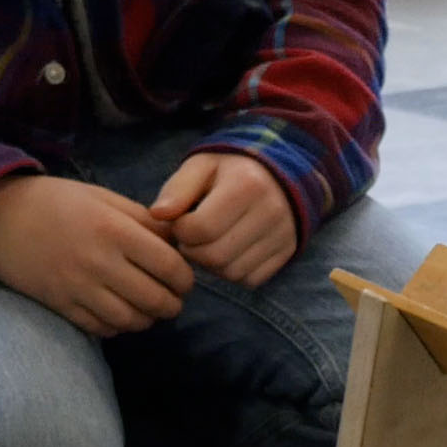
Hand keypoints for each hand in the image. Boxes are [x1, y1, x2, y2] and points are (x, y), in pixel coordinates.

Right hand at [0, 175, 193, 335]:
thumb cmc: (58, 202)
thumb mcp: (105, 198)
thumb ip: (144, 220)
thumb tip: (178, 242)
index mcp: (115, 231)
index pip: (170, 267)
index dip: (185, 278)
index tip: (184, 279)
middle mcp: (99, 263)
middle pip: (155, 300)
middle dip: (172, 304)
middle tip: (173, 299)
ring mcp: (78, 288)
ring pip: (130, 320)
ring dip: (147, 319)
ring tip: (149, 309)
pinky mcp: (60, 305)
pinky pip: (100, 328)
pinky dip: (118, 327)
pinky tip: (120, 314)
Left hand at [150, 150, 298, 288]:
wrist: (279, 172)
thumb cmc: (230, 169)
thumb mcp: (201, 166)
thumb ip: (177, 188)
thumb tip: (157, 214)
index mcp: (246, 185)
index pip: (200, 228)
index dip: (180, 230)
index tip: (181, 220)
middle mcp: (270, 211)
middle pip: (215, 256)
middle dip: (193, 251)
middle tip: (192, 236)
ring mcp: (283, 234)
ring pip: (232, 273)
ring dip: (211, 264)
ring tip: (210, 242)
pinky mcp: (288, 251)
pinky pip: (251, 280)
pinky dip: (234, 273)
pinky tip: (230, 251)